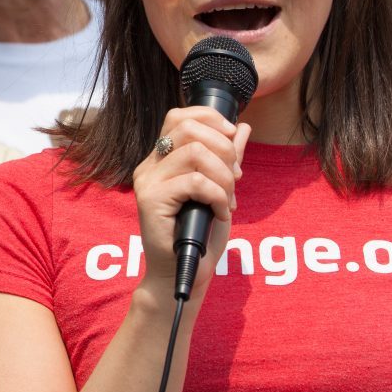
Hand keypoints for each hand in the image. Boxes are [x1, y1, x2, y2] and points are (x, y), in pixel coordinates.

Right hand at [132, 107, 250, 300]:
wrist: (182, 275)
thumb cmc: (199, 237)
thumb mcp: (220, 190)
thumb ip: (228, 160)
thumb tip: (243, 128)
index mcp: (162, 159)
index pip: (179, 116)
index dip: (210, 118)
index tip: (232, 137)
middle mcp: (150, 165)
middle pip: (187, 127)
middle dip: (223, 147)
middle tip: (234, 177)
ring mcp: (148, 181)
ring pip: (195, 151)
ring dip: (223, 175)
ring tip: (228, 198)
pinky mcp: (151, 200)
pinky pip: (195, 182)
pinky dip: (217, 195)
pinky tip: (220, 212)